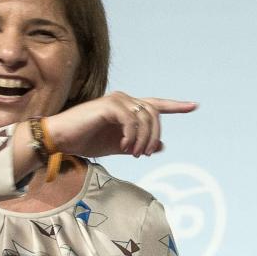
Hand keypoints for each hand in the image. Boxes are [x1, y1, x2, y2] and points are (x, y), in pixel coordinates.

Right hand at [43, 91, 195, 157]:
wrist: (62, 139)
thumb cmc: (87, 141)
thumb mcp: (119, 147)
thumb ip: (140, 145)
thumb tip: (162, 147)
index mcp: (128, 108)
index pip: (156, 104)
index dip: (176, 106)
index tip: (194, 106)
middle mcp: (124, 100)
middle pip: (154, 115)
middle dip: (153, 137)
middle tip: (144, 155)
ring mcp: (116, 101)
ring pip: (145, 118)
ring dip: (143, 139)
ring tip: (134, 153)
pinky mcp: (108, 106)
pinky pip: (131, 120)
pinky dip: (132, 136)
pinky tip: (124, 147)